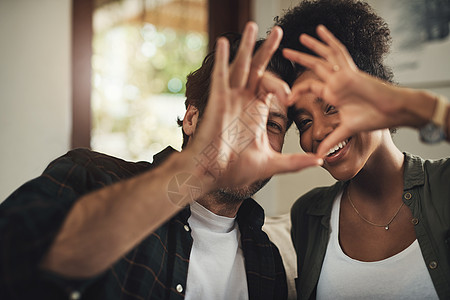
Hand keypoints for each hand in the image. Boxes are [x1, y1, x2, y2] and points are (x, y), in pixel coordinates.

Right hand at [189, 23, 321, 189]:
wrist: (214, 175)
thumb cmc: (237, 170)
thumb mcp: (272, 163)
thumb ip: (296, 161)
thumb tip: (319, 160)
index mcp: (256, 112)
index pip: (271, 86)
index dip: (284, 85)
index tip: (292, 97)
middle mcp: (243, 101)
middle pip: (257, 69)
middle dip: (267, 50)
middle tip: (279, 31)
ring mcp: (230, 99)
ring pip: (240, 66)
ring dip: (246, 46)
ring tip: (252, 25)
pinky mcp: (217, 101)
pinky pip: (220, 75)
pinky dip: (223, 59)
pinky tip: (226, 42)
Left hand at [283, 25, 417, 156]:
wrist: (394, 112)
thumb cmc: (374, 118)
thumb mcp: (346, 130)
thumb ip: (331, 140)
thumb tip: (320, 156)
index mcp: (333, 94)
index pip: (310, 87)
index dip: (295, 91)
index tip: (285, 98)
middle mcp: (336, 82)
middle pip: (314, 67)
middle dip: (299, 60)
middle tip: (284, 52)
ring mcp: (343, 76)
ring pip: (323, 57)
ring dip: (311, 47)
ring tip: (299, 37)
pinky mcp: (350, 74)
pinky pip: (338, 52)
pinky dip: (329, 41)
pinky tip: (321, 30)